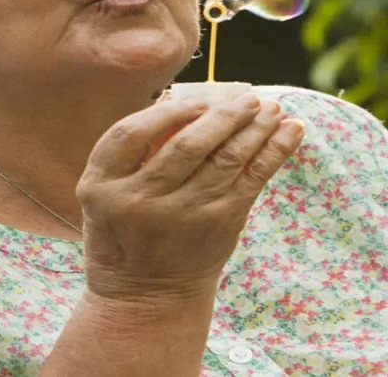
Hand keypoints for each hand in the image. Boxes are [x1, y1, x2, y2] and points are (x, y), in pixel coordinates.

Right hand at [75, 93, 304, 303]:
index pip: (129, 133)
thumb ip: (129, 156)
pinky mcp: (218, 225)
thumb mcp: (102, 194)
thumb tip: (185, 103)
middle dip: (222, 114)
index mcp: (101, 186)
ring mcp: (182, 215)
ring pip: (225, 159)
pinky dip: (274, 152)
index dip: (163, 111)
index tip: (193, 99)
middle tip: (246, 97)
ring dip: (254, 128)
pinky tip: (290, 131)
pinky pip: (251, 180)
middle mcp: (140, 200)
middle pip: (186, 144)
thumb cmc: (122, 232)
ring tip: (271, 108)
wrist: (144, 294)